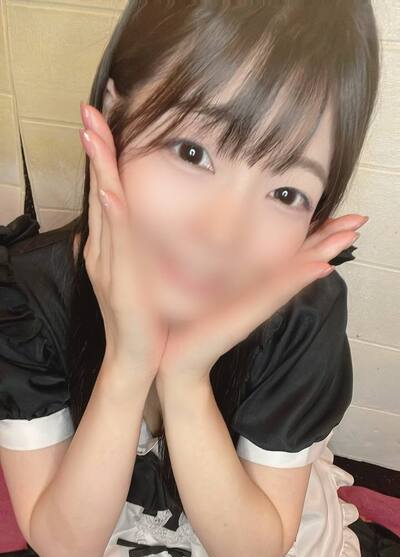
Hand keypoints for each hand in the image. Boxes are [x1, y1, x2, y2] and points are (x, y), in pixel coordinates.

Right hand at [79, 102, 167, 377]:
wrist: (135, 356)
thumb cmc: (143, 315)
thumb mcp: (140, 272)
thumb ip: (136, 245)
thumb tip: (140, 221)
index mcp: (110, 243)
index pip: (107, 187)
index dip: (105, 150)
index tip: (108, 113)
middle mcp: (103, 246)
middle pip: (99, 186)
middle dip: (95, 143)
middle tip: (93, 103)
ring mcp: (106, 261)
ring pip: (103, 204)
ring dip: (98, 165)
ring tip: (93, 127)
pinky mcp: (117, 278)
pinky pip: (114, 239)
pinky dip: (111, 210)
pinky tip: (108, 186)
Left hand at [156, 214, 365, 388]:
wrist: (174, 358)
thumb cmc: (186, 321)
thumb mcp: (202, 286)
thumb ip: (218, 267)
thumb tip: (218, 239)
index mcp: (253, 282)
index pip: (291, 253)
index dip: (316, 234)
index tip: (338, 217)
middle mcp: (261, 292)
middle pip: (304, 259)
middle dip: (330, 239)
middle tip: (358, 220)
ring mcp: (258, 303)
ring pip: (298, 272)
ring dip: (324, 252)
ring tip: (348, 236)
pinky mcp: (249, 315)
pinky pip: (279, 291)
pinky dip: (300, 278)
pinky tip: (322, 266)